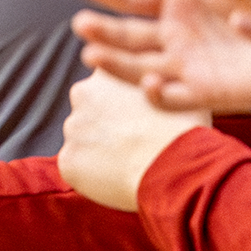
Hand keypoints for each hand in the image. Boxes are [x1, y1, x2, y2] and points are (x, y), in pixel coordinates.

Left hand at [56, 71, 207, 210]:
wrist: (174, 167)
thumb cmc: (183, 129)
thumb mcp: (174, 88)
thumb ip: (153, 80)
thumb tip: (155, 82)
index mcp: (107, 71)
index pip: (104, 84)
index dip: (120, 101)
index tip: (135, 116)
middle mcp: (82, 93)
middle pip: (88, 111)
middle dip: (104, 124)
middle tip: (132, 141)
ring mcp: (72, 128)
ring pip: (82, 139)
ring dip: (97, 149)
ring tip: (128, 161)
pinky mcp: (67, 161)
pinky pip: (77, 168)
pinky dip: (91, 175)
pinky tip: (117, 178)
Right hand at [70, 0, 250, 111]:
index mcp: (179, 1)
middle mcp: (175, 35)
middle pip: (127, 34)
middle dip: (103, 31)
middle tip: (81, 24)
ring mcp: (187, 65)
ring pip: (139, 67)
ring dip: (116, 63)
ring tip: (93, 55)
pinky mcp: (206, 93)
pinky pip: (174, 98)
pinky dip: (158, 93)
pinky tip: (151, 81)